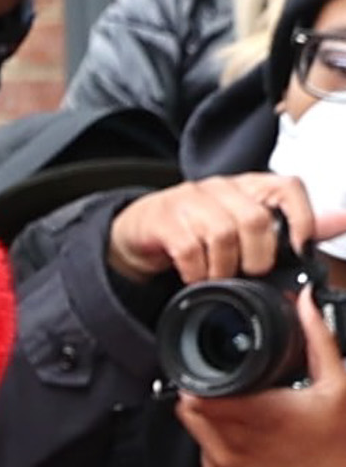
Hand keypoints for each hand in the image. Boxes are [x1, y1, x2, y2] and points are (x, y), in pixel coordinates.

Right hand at [104, 172, 340, 283]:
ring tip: (218, 279)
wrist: (140, 231)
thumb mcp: (245, 226)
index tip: (301, 246)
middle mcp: (223, 188)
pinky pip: (188, 249)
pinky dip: (196, 271)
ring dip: (223, 268)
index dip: (301, 217)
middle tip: (249, 274)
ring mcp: (191, 201)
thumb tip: (340, 221)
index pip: (287, 188)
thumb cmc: (196, 229)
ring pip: (222, 234)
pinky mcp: (164, 220)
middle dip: (257, 256)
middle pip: (254, 218)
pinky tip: (195, 277)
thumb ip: (291, 226)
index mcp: (250, 187)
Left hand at [179, 288, 345, 466]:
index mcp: (255, 416)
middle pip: (187, 408)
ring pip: (192, 428)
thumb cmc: (340, 447)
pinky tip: (245, 430)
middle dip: (203, 390)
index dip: (200, 375)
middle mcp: (230, 443)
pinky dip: (214, 436)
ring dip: (207, 412)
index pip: (196, 393)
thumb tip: (307, 305)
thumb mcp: (338, 384)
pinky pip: (203, 449)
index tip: (215, 365)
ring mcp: (221, 465)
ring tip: (240, 403)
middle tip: (230, 381)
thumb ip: (318, 339)